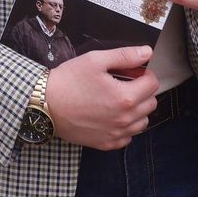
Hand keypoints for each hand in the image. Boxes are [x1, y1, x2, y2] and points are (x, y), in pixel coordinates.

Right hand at [44, 46, 159, 150]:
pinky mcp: (106, 144)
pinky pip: (128, 136)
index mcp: (125, 97)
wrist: (45, 105)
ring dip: (137, 109)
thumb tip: (147, 52)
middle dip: (143, 90)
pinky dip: (125, 126)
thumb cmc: (68, 81)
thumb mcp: (95, 60)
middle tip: (125, 82)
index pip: (153, 84)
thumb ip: (125, 56)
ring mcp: (116, 134)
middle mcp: (124, 119)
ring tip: (119, 99)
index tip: (133, 71)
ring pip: (143, 122)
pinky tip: (111, 115)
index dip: (145, 73)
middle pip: (151, 103)